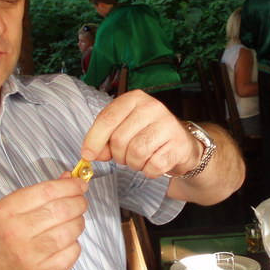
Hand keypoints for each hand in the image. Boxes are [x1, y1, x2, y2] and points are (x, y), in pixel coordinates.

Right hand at [0, 176, 88, 269]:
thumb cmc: (4, 239)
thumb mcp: (13, 210)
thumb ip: (41, 192)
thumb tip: (70, 178)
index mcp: (9, 210)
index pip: (48, 191)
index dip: (71, 186)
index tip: (81, 184)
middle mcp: (17, 230)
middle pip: (62, 209)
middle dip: (79, 203)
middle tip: (81, 203)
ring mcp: (30, 253)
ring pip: (70, 230)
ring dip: (79, 223)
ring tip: (74, 222)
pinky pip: (72, 252)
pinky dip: (75, 245)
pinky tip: (68, 242)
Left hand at [81, 89, 202, 178]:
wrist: (182, 144)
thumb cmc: (148, 135)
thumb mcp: (124, 129)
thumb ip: (105, 139)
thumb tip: (92, 153)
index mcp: (135, 98)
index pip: (107, 118)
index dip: (94, 139)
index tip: (88, 154)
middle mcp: (153, 107)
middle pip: (120, 139)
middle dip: (118, 155)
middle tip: (126, 155)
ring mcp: (168, 125)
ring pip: (136, 153)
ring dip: (133, 163)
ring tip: (140, 159)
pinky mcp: (178, 145)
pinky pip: (153, 166)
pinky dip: (149, 171)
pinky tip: (153, 164)